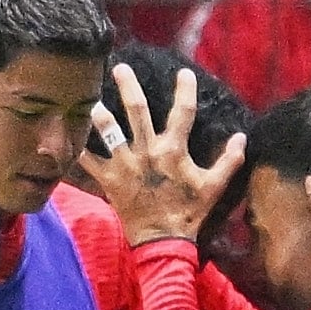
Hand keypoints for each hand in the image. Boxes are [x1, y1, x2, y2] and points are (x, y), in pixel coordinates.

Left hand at [83, 59, 244, 243]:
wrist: (162, 241)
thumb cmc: (188, 213)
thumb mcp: (213, 188)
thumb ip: (229, 161)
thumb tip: (242, 137)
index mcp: (173, 150)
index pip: (183, 112)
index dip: (185, 90)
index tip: (184, 72)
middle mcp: (147, 151)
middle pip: (137, 110)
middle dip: (128, 86)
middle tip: (119, 67)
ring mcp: (125, 164)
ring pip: (107, 131)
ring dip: (98, 112)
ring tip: (90, 97)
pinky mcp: (108, 179)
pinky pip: (87, 161)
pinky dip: (77, 147)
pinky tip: (68, 134)